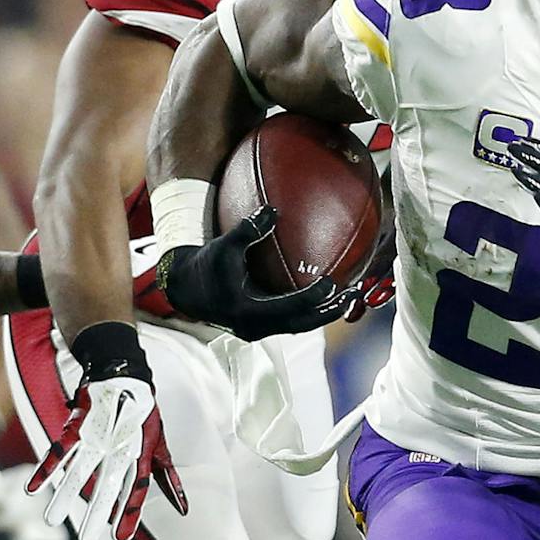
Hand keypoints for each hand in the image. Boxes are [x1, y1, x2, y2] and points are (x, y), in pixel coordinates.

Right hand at [26, 322, 186, 539]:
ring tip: (53, 520)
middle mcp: (120, 447)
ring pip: (81, 469)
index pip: (136, 487)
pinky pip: (61, 450)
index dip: (129, 512)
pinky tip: (34, 488)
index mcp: (141, 454)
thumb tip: (184, 508)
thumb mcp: (162, 445)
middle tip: (88, 539)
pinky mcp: (77, 425)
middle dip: (98, 512)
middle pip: (108, 483)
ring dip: (66, 495)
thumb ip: (169, 478)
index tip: (121, 538)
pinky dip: (47, 467)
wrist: (124, 375)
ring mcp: (98, 436)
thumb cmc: (145, 416)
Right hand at [160, 206, 352, 341]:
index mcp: (247, 311)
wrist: (186, 290)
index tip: (331, 282)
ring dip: (324, 313)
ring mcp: (260, 330)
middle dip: (329, 311)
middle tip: (353, 296)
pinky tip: (327, 296)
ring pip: (299, 326)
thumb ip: (247, 230)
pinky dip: (310, 310)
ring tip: (348, 297)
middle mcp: (256, 327)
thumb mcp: (223, 247)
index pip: (288, 308)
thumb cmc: (205, 266)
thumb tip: (272, 210)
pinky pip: (292, 321)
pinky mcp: (263, 326)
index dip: (311, 297)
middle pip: (302, 325)